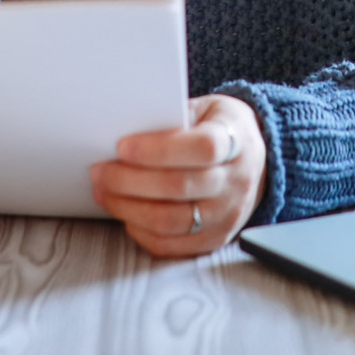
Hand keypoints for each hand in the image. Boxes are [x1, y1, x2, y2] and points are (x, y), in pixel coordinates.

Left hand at [92, 94, 266, 257]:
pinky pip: (171, 244)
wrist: (254, 160)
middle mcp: (237, 181)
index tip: (122, 146)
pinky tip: (125, 213)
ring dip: (128, 208)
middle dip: (130, 180)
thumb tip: (124, 132)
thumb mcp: (205, 109)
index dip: (159, 150)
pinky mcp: (215, 239)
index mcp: (236, 140)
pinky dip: (141, 231)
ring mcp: (228, 215)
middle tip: (100, 171)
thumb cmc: (219, 128)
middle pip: (180, 187)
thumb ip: (173, 118)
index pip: (202, 148)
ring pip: (171, 221)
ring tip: (104, 192)